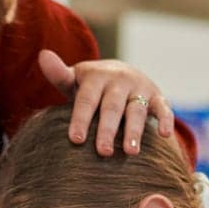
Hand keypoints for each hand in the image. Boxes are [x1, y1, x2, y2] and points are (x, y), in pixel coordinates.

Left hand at [38, 48, 174, 156]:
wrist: (122, 74)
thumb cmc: (91, 86)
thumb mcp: (75, 80)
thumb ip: (59, 74)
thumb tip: (42, 55)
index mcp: (97, 77)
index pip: (87, 99)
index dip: (81, 118)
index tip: (75, 139)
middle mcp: (119, 80)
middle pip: (112, 107)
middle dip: (108, 129)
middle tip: (103, 152)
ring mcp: (140, 88)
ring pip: (137, 110)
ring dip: (135, 130)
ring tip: (131, 152)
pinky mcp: (158, 96)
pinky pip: (163, 108)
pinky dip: (166, 120)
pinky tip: (165, 135)